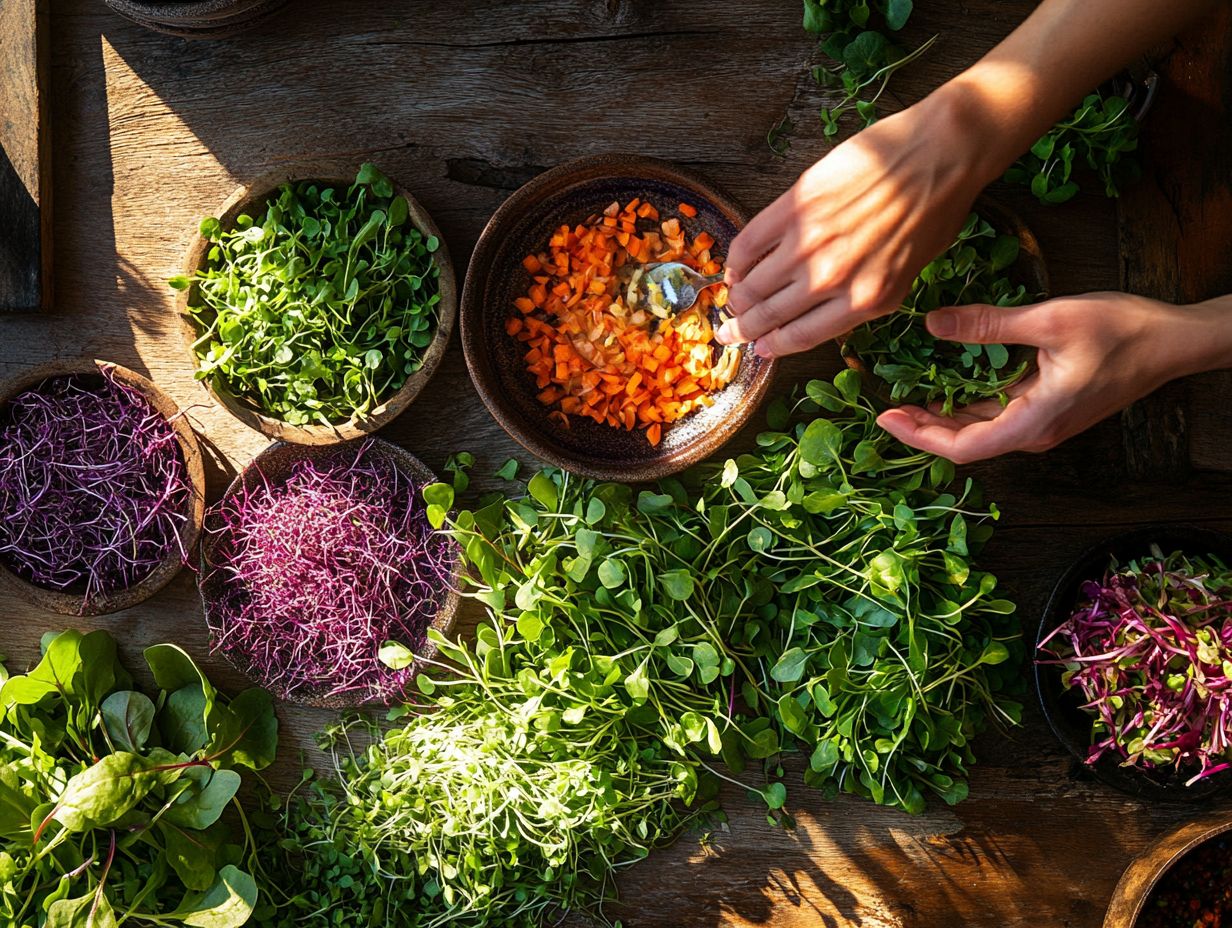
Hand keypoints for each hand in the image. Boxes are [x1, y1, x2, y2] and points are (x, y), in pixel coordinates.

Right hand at [715, 97, 987, 358]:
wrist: (940, 154)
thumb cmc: (934, 213)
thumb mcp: (906, 275)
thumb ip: (863, 299)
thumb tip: (820, 315)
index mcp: (865, 300)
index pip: (801, 336)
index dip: (772, 346)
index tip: (758, 350)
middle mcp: (832, 278)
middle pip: (771, 314)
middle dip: (744, 328)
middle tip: (729, 333)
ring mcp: (810, 241)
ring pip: (755, 283)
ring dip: (737, 297)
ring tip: (731, 302)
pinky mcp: (795, 205)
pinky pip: (750, 241)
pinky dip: (737, 259)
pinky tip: (735, 267)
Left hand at [876, 293, 1228, 462]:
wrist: (1176, 341)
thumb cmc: (1123, 331)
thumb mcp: (1050, 320)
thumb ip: (988, 325)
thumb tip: (931, 323)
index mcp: (1034, 422)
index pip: (962, 447)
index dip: (919, 436)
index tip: (885, 418)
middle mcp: (1034, 431)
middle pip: (965, 442)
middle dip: (921, 427)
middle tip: (883, 406)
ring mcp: (1041, 421)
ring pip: (980, 427)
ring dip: (942, 414)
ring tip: (903, 393)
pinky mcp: (1047, 406)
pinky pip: (998, 410)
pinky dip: (967, 400)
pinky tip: (943, 381)